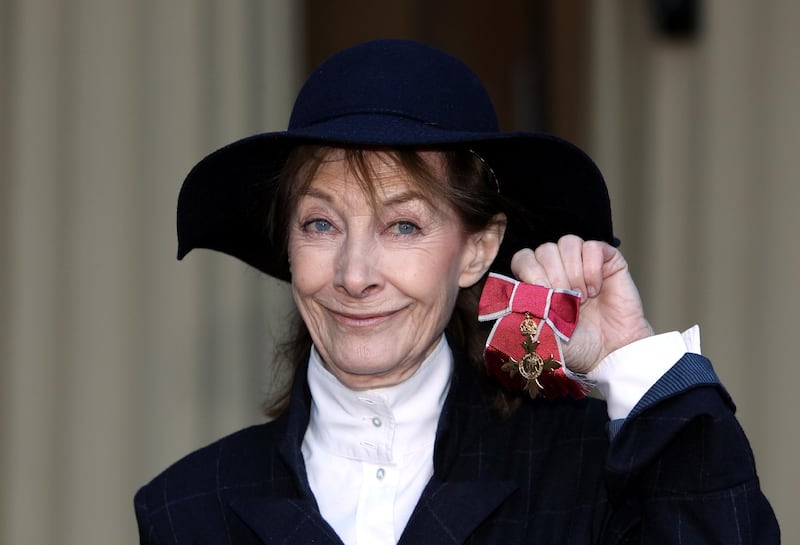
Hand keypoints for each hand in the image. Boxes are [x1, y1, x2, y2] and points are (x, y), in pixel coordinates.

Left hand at [510, 235, 653, 373]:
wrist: (609, 352)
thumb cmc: (575, 344)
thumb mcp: (541, 329)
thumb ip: (524, 307)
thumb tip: (514, 290)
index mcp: (538, 281)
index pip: (523, 258)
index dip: (530, 271)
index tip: (542, 292)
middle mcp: (559, 268)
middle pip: (545, 250)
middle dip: (554, 276)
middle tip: (566, 301)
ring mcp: (582, 262)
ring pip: (568, 243)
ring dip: (573, 271)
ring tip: (581, 297)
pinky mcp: (607, 260)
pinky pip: (593, 246)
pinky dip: (592, 267)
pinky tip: (596, 289)